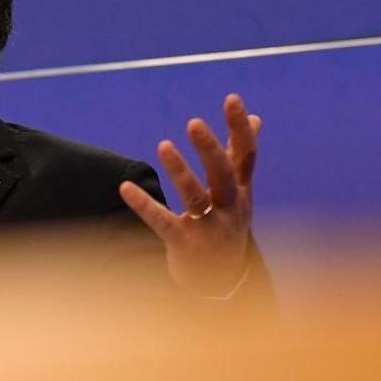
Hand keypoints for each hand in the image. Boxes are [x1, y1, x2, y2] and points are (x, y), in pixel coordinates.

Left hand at [118, 94, 260, 296]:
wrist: (222, 281)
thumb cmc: (227, 224)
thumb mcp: (239, 191)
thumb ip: (240, 155)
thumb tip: (255, 118)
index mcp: (242, 191)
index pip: (246, 155)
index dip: (239, 127)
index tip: (232, 98)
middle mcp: (231, 209)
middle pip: (224, 174)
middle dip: (210, 148)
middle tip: (194, 122)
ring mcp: (210, 228)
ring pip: (196, 197)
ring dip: (181, 171)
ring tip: (163, 145)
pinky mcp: (186, 245)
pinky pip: (163, 223)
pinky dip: (145, 205)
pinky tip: (125, 187)